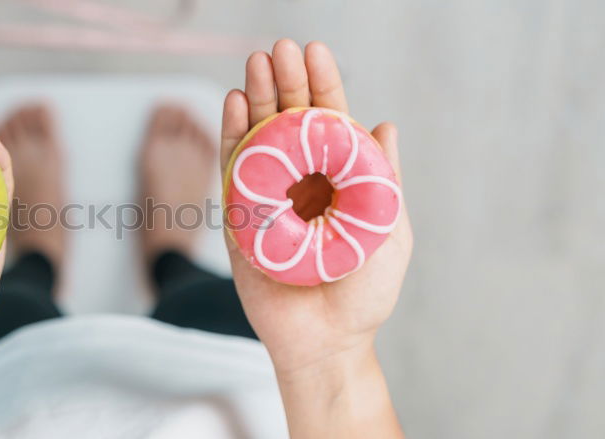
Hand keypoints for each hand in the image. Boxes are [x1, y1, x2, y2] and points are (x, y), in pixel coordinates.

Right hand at [221, 40, 409, 436]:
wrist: (324, 342)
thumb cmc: (363, 293)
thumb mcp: (389, 231)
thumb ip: (385, 179)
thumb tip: (385, 124)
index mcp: (337, 180)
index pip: (328, 121)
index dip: (322, 85)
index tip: (315, 52)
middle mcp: (300, 180)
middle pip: (290, 120)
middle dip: (285, 81)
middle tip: (278, 48)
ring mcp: (266, 196)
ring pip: (259, 137)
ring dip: (256, 98)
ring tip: (255, 64)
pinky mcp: (238, 217)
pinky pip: (232, 171)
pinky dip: (231, 136)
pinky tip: (234, 104)